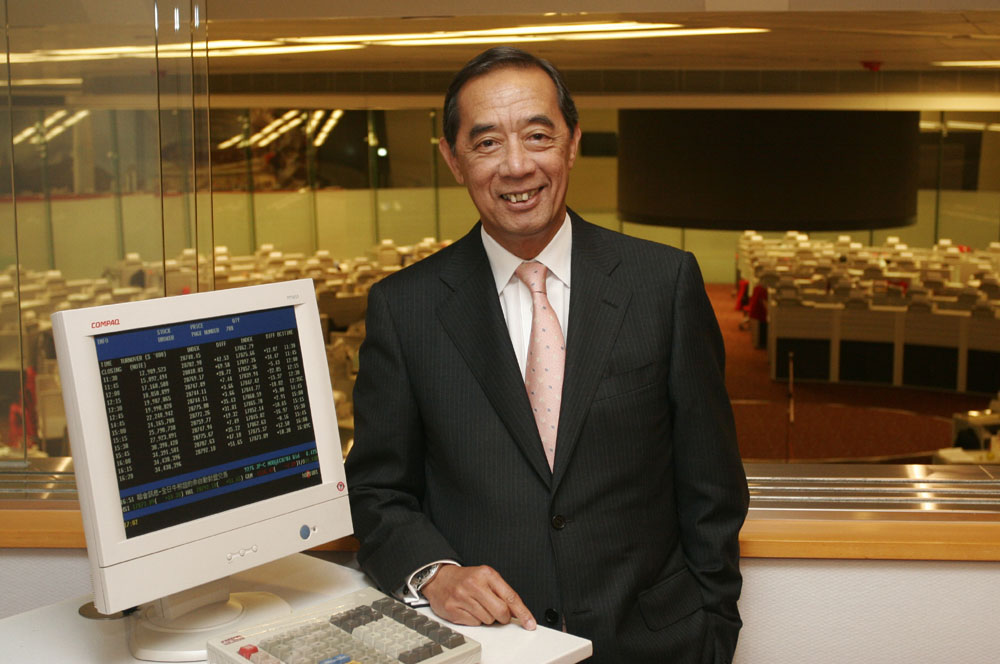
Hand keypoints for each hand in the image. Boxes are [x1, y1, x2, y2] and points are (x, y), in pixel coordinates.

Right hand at [421, 564, 536, 629]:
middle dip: (502, 616)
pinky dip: (474, 619)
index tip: (529, 623)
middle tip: (495, 610)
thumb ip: (501, 592)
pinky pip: (474, 623)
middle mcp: (474, 584)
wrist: (439, 578)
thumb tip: (517, 613)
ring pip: (488, 620)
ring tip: (477, 605)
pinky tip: (467, 609)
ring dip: (486, 616)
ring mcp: (462, 597)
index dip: (522, 613)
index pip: (510, 596)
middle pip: (501, 611)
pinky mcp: (453, 609)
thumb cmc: (466, 579)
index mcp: (486, 574)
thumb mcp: (485, 577)